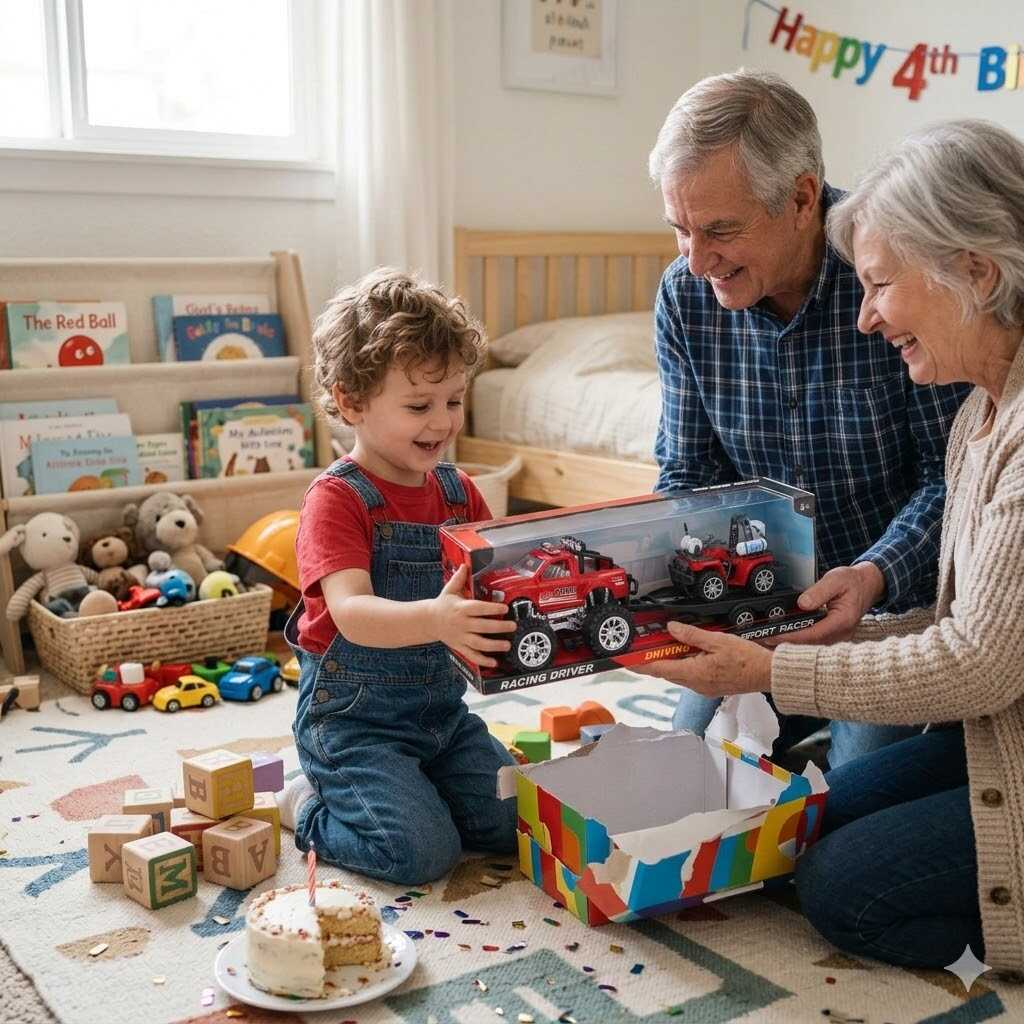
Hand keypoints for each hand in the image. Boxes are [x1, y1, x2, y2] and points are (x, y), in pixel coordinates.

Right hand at [431, 564, 516, 668]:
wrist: (428, 621)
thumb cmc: (443, 604)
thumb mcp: (449, 590)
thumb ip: (459, 578)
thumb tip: (466, 565)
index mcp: (461, 608)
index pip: (478, 608)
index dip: (492, 609)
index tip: (505, 608)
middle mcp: (461, 624)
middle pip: (482, 627)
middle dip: (499, 627)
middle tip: (513, 626)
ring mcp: (460, 637)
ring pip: (479, 644)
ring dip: (494, 646)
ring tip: (507, 644)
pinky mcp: (459, 646)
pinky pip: (472, 655)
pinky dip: (483, 661)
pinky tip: (494, 662)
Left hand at [640, 621, 772, 696]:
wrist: (767, 674)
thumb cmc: (746, 659)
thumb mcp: (717, 641)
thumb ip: (692, 635)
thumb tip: (671, 628)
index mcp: (693, 674)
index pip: (659, 669)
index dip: (640, 665)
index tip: (627, 661)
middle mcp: (695, 684)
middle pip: (667, 671)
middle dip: (654, 659)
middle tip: (644, 646)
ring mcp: (703, 687)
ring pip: (679, 673)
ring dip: (671, 660)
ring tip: (666, 644)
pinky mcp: (711, 686)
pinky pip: (691, 675)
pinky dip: (684, 664)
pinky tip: (688, 652)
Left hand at [764, 561, 884, 646]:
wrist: (867, 585)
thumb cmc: (852, 581)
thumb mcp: (835, 579)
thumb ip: (819, 591)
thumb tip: (802, 603)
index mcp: (842, 621)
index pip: (812, 634)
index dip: (790, 637)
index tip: (772, 635)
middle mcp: (841, 634)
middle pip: (808, 646)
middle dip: (783, 645)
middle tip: (760, 641)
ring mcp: (837, 638)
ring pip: (809, 647)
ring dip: (787, 645)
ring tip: (764, 641)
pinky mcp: (832, 637)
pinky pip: (812, 643)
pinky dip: (796, 641)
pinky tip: (780, 638)